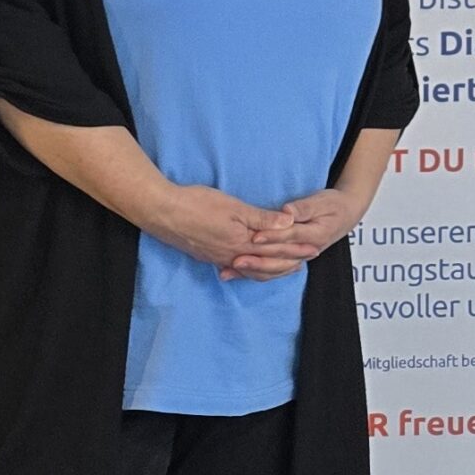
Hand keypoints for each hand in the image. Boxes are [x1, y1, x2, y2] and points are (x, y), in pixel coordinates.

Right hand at [151, 184, 295, 268]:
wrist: (161, 212)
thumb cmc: (197, 204)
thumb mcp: (234, 207)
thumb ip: (262, 218)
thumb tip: (289, 222)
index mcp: (242, 243)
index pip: (276, 251)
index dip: (296, 250)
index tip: (313, 250)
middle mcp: (232, 256)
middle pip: (266, 265)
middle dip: (287, 264)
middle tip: (305, 262)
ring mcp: (217, 258)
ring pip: (250, 269)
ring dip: (269, 269)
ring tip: (282, 267)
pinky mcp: (206, 256)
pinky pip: (234, 268)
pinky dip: (248, 270)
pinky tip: (247, 269)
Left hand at [222, 186, 361, 280]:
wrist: (347, 215)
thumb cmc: (334, 204)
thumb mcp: (322, 201)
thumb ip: (304, 207)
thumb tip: (287, 212)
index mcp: (317, 234)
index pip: (290, 237)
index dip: (272, 237)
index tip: (254, 237)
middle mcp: (308, 250)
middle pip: (279, 257)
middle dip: (257, 259)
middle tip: (235, 259)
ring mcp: (300, 256)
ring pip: (275, 267)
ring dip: (253, 269)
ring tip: (231, 270)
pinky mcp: (293, 257)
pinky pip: (273, 268)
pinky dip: (255, 271)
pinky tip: (236, 272)